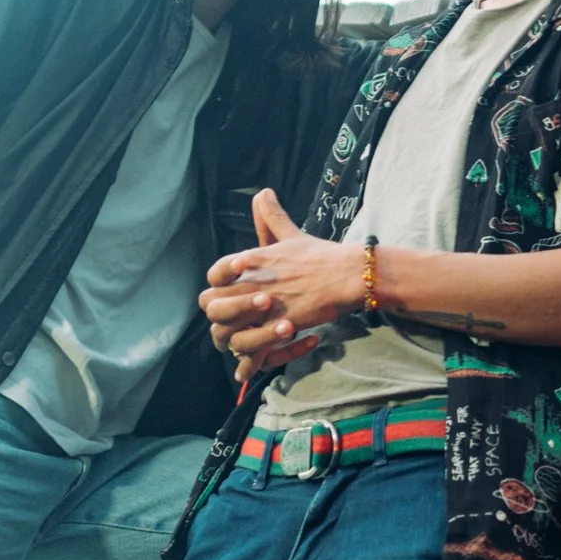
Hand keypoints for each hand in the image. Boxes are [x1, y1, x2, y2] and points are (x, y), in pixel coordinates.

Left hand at [201, 187, 365, 369]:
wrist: (349, 275)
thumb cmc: (322, 255)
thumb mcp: (291, 234)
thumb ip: (271, 218)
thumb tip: (262, 193)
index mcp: (252, 260)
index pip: (214, 274)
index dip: (217, 284)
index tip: (232, 287)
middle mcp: (252, 283)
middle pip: (211, 305)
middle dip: (219, 315)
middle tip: (235, 319)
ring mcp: (264, 308)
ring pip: (225, 333)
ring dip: (233, 339)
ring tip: (246, 341)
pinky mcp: (279, 328)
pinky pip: (253, 352)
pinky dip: (250, 363)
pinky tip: (252, 366)